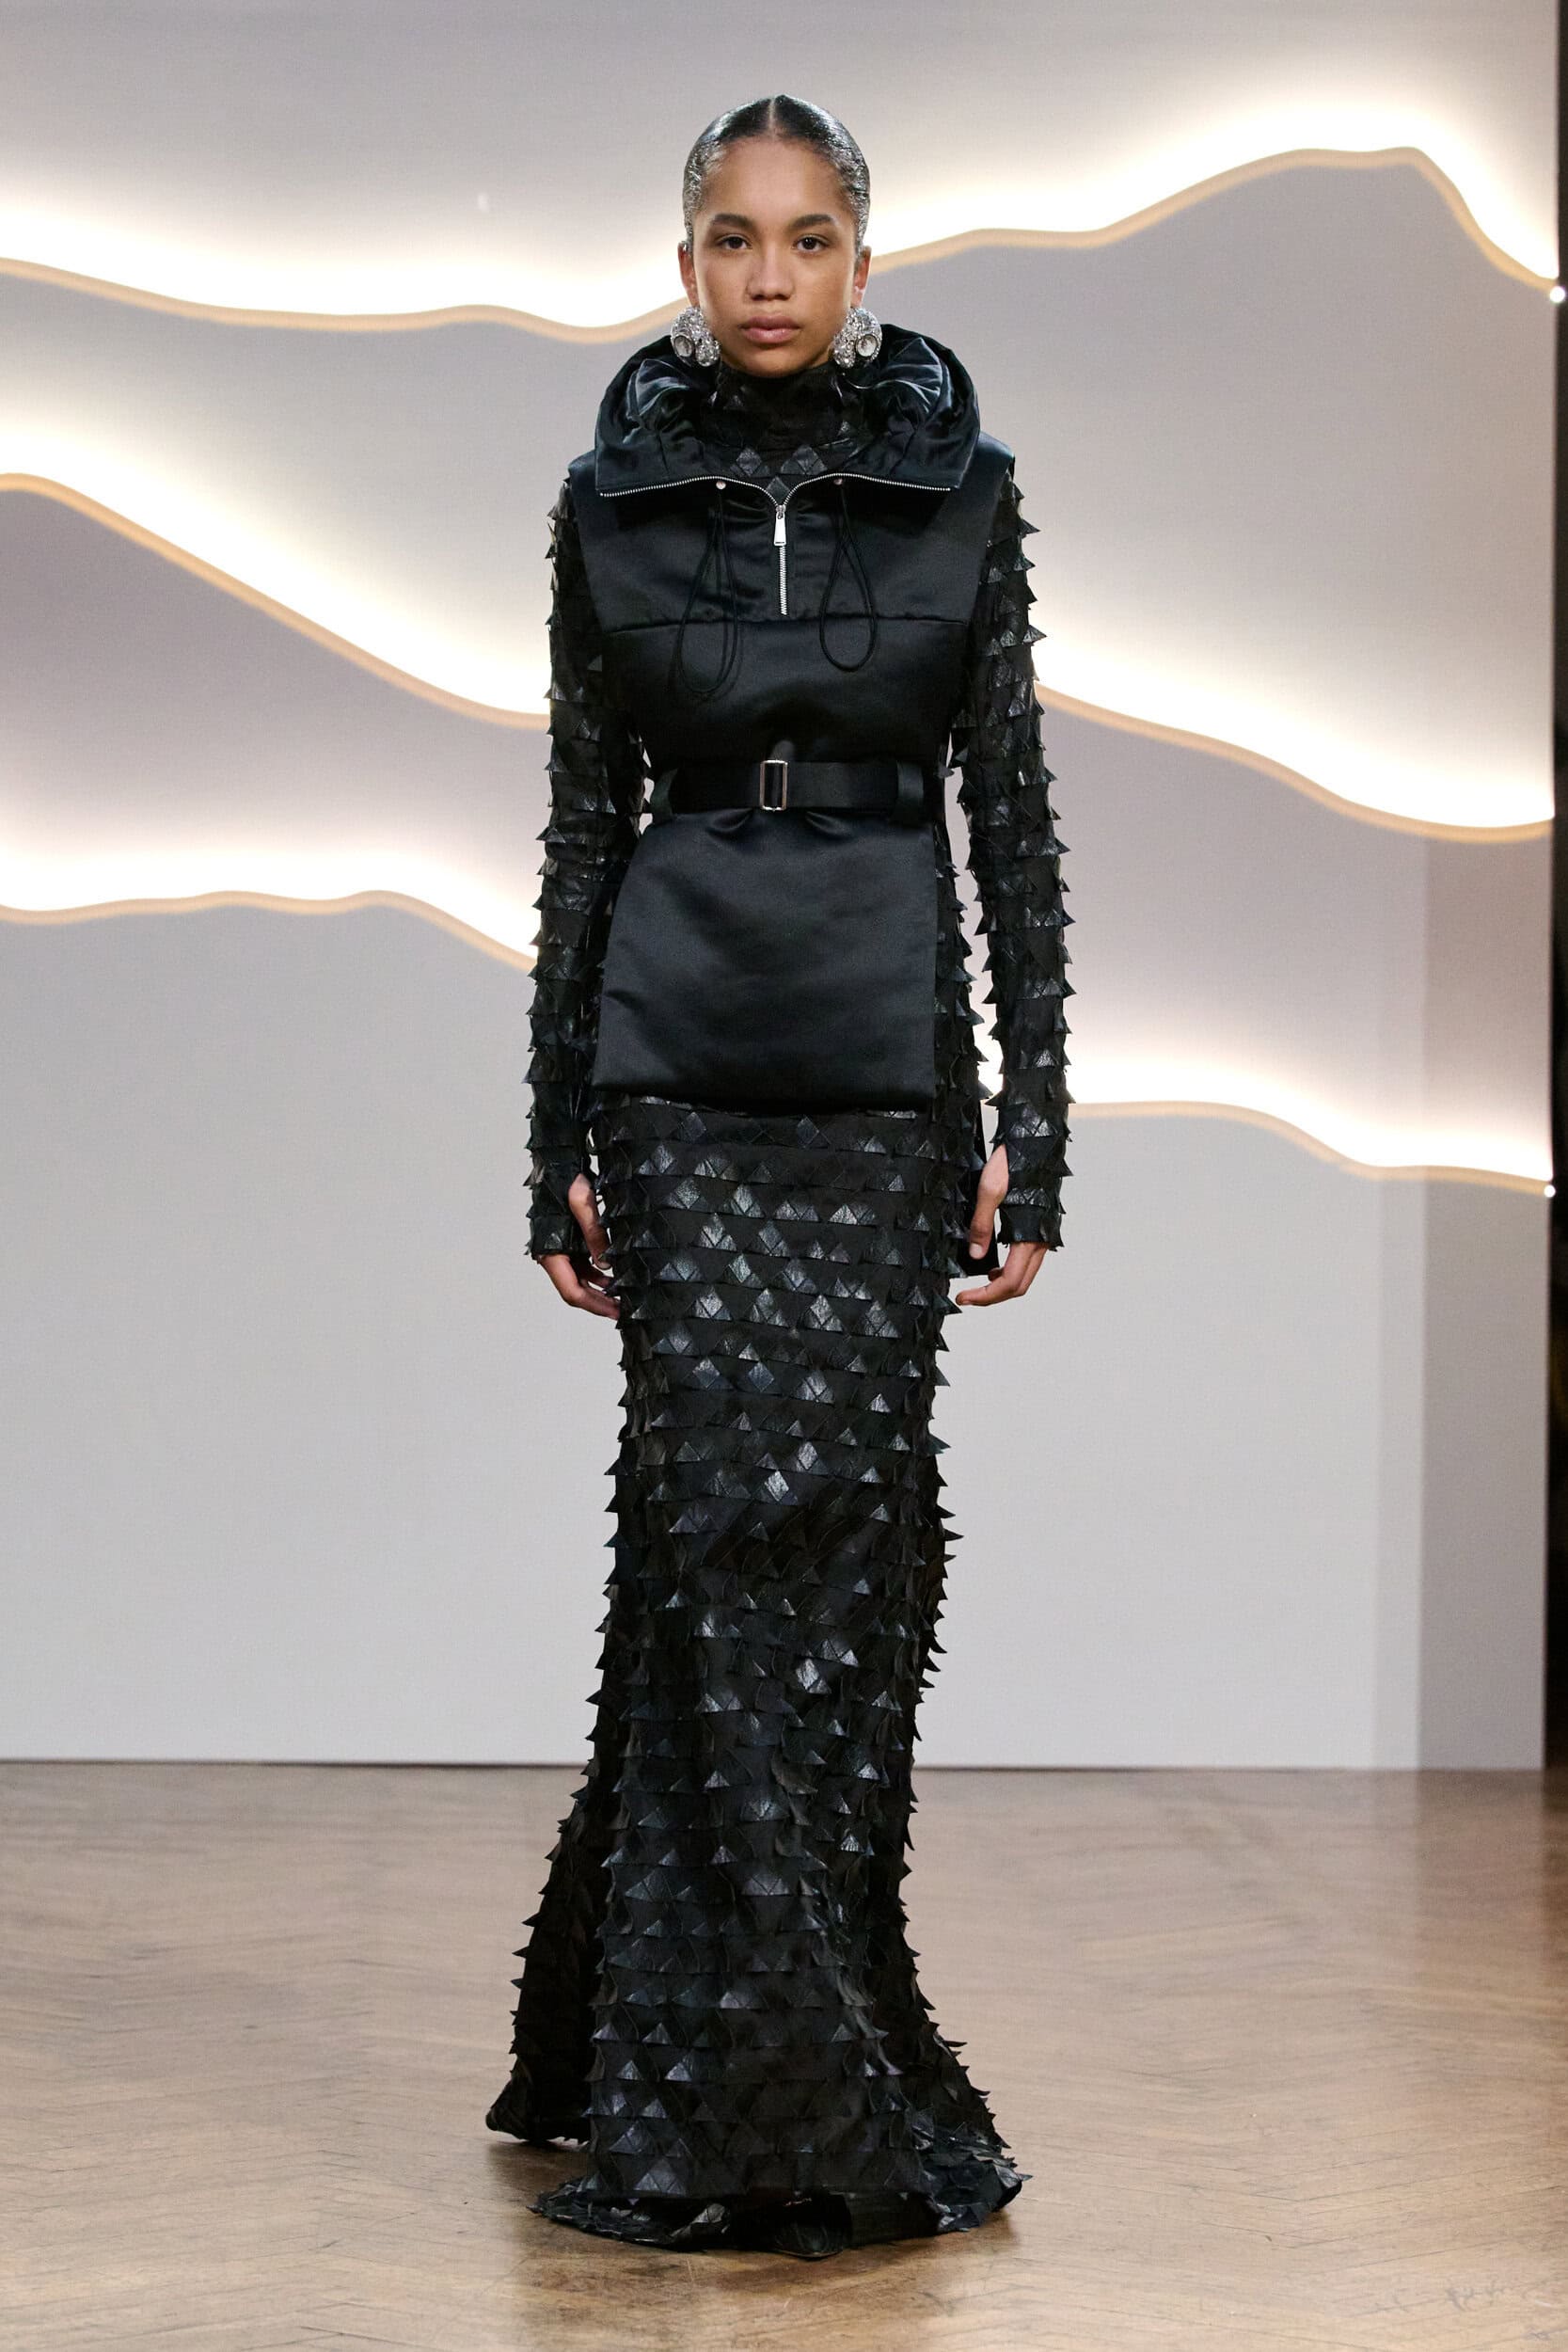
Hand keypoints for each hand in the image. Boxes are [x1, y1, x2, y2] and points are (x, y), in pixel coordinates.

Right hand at [536, 1172, 618, 1318]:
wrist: (558, 1160)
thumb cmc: (565, 1178)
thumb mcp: (583, 1204)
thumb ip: (595, 1234)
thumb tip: (607, 1264)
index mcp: (550, 1251)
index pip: (571, 1290)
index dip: (594, 1305)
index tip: (615, 1312)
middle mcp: (552, 1255)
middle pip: (575, 1290)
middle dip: (599, 1303)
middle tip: (624, 1310)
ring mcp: (560, 1250)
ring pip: (579, 1281)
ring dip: (600, 1291)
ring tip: (623, 1297)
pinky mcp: (567, 1243)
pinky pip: (582, 1267)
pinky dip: (598, 1276)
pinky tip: (615, 1278)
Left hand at [954, 1142, 1053, 1305]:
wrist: (1034, 1141)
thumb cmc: (1014, 1161)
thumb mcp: (989, 1190)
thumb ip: (981, 1225)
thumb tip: (975, 1256)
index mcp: (1030, 1235)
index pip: (1009, 1282)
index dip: (985, 1295)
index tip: (963, 1297)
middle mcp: (1041, 1240)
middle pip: (1019, 1285)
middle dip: (992, 1296)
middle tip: (968, 1296)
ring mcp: (1043, 1235)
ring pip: (1026, 1275)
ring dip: (1003, 1284)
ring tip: (978, 1281)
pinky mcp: (1041, 1228)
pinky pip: (1028, 1260)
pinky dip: (1010, 1269)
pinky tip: (994, 1262)